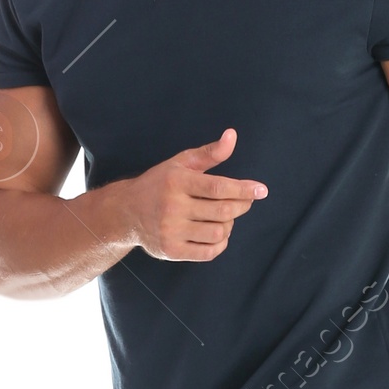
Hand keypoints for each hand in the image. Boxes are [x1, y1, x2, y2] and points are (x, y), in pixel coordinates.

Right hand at [120, 127, 266, 261]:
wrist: (126, 213)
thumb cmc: (159, 184)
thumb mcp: (181, 163)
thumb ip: (209, 153)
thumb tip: (232, 136)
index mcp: (177, 181)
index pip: (218, 187)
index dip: (243, 189)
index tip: (262, 190)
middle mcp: (172, 207)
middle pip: (223, 211)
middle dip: (241, 206)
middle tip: (244, 201)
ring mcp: (171, 231)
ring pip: (219, 232)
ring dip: (229, 225)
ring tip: (224, 217)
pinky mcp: (171, 251)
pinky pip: (209, 252)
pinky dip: (220, 243)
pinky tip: (217, 233)